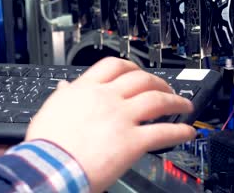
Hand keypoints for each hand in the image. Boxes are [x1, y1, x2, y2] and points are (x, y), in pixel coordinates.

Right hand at [25, 57, 195, 192]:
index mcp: (87, 89)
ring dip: (176, 101)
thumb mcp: (51, 110)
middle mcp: (107, 98)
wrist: (48, 167)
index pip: (114, 66)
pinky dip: (179, 131)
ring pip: (157, 100)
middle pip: (141, 79)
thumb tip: (65, 87)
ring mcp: (121, 118)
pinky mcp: (132, 142)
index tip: (139, 72)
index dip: (132, 67)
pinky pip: (163, 132)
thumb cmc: (47, 144)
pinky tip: (187, 133)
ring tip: (185, 106)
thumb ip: (63, 96)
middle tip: (166, 88)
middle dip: (158, 82)